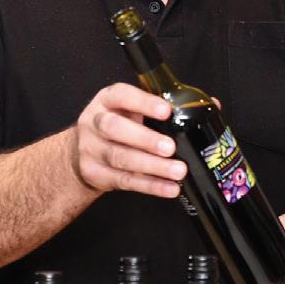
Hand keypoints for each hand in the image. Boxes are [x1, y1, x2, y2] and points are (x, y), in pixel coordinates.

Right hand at [71, 83, 186, 197]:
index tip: (166, 111)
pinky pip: (125, 180)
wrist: (84, 149)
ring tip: (177, 171)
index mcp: (106, 100)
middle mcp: (95, 123)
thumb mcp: (129, 109)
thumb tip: (201, 110)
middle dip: (145, 139)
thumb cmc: (117, 124)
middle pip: (114, 128)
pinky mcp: (95, 174)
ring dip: (152, 166)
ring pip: (120, 158)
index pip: (121, 95)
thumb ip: (155, 110)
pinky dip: (150, 185)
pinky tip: (169, 187)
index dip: (144, 103)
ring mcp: (91, 149)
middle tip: (170, 147)